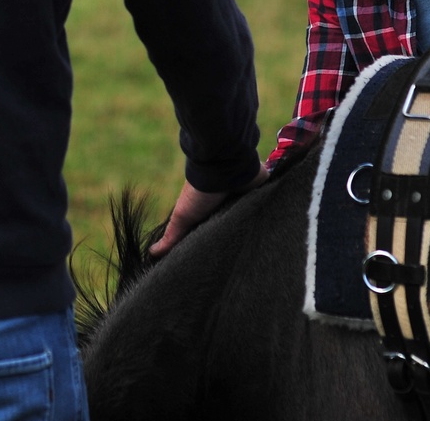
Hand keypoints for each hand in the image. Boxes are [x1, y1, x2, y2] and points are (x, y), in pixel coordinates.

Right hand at [148, 165, 268, 256]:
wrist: (225, 166)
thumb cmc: (201, 191)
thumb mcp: (183, 216)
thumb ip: (172, 235)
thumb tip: (152, 253)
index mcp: (213, 210)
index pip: (216, 232)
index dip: (216, 245)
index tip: (218, 264)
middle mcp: (230, 205)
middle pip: (235, 228)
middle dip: (237, 240)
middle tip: (243, 262)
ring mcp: (247, 199)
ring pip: (254, 220)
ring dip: (256, 229)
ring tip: (263, 251)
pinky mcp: (263, 192)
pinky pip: (271, 206)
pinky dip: (273, 215)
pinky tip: (277, 233)